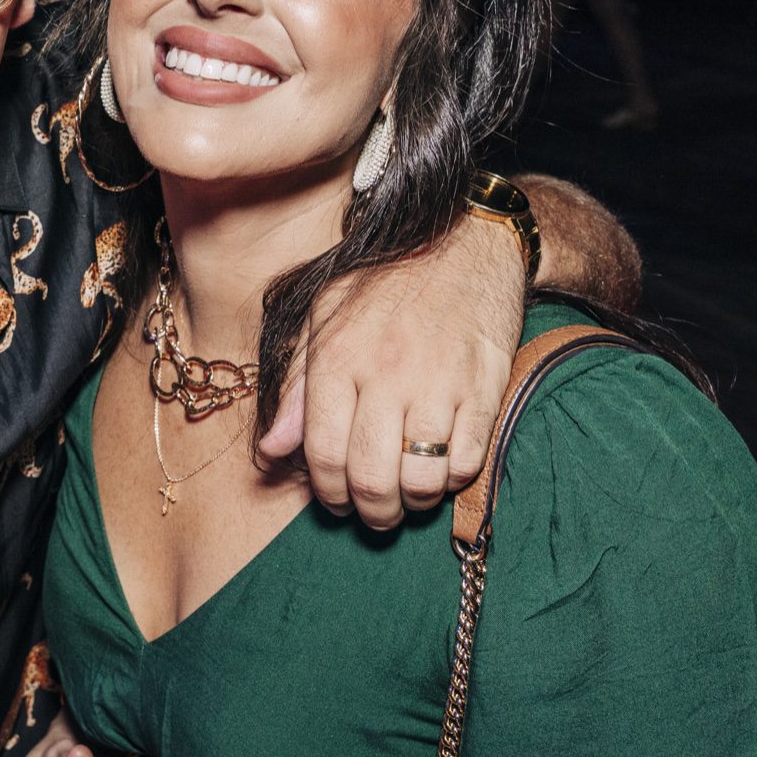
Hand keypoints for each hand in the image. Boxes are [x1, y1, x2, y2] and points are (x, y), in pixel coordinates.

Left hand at [260, 214, 519, 528]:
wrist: (466, 242)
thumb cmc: (386, 280)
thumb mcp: (324, 316)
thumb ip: (295, 386)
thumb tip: (271, 449)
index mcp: (337, 356)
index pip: (323, 453)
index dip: (327, 492)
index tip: (334, 501)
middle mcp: (385, 373)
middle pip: (370, 476)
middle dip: (369, 510)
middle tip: (372, 514)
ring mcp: (438, 383)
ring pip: (420, 478)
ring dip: (412, 501)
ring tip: (407, 496)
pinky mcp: (485, 389)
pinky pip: (467, 462)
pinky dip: (452, 481)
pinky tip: (442, 470)